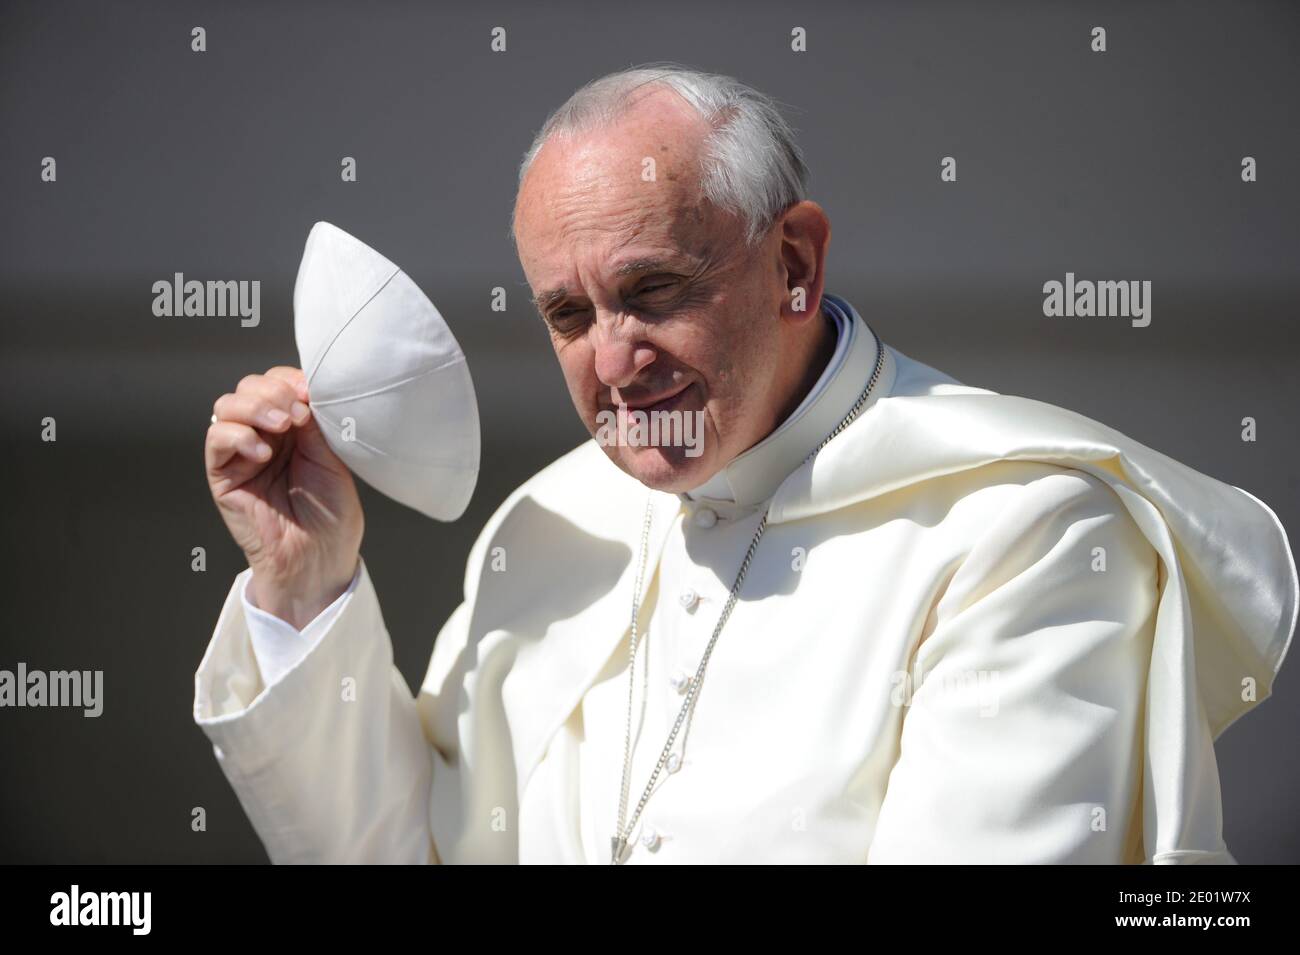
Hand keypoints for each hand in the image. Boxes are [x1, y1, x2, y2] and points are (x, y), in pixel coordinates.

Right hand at [204, 366, 363, 628]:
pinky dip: (238, 436)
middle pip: (249, 387)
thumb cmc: (331, 513)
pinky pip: (216, 439)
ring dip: (254, 407)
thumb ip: (314, 424)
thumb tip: (302, 390)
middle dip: (273, 391)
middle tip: (298, 413)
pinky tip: (263, 452)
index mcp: (293, 427)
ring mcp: (241, 453)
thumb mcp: (331, 458)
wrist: (319, 556)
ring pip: (227, 406)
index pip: (278, 383)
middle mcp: (264, 434)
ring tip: (282, 426)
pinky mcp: (223, 475)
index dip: (290, 380)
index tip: (312, 393)